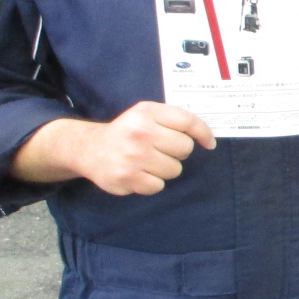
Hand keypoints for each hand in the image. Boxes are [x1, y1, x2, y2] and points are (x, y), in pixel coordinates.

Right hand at [12, 101, 215, 195]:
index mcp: (147, 113)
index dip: (203, 133)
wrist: (89, 149)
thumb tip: (207, 138)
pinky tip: (139, 173)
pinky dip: (152, 182)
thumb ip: (174, 120)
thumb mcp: (146, 115)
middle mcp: (140, 132)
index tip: (209, 143)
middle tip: (162, 150)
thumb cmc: (127, 132)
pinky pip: (158, 186)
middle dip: (178, 152)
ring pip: (174, 170)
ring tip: (147, 162)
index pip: (187, 121)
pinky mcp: (127, 177)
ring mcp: (133, 156)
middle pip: (185, 148)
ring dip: (165, 169)